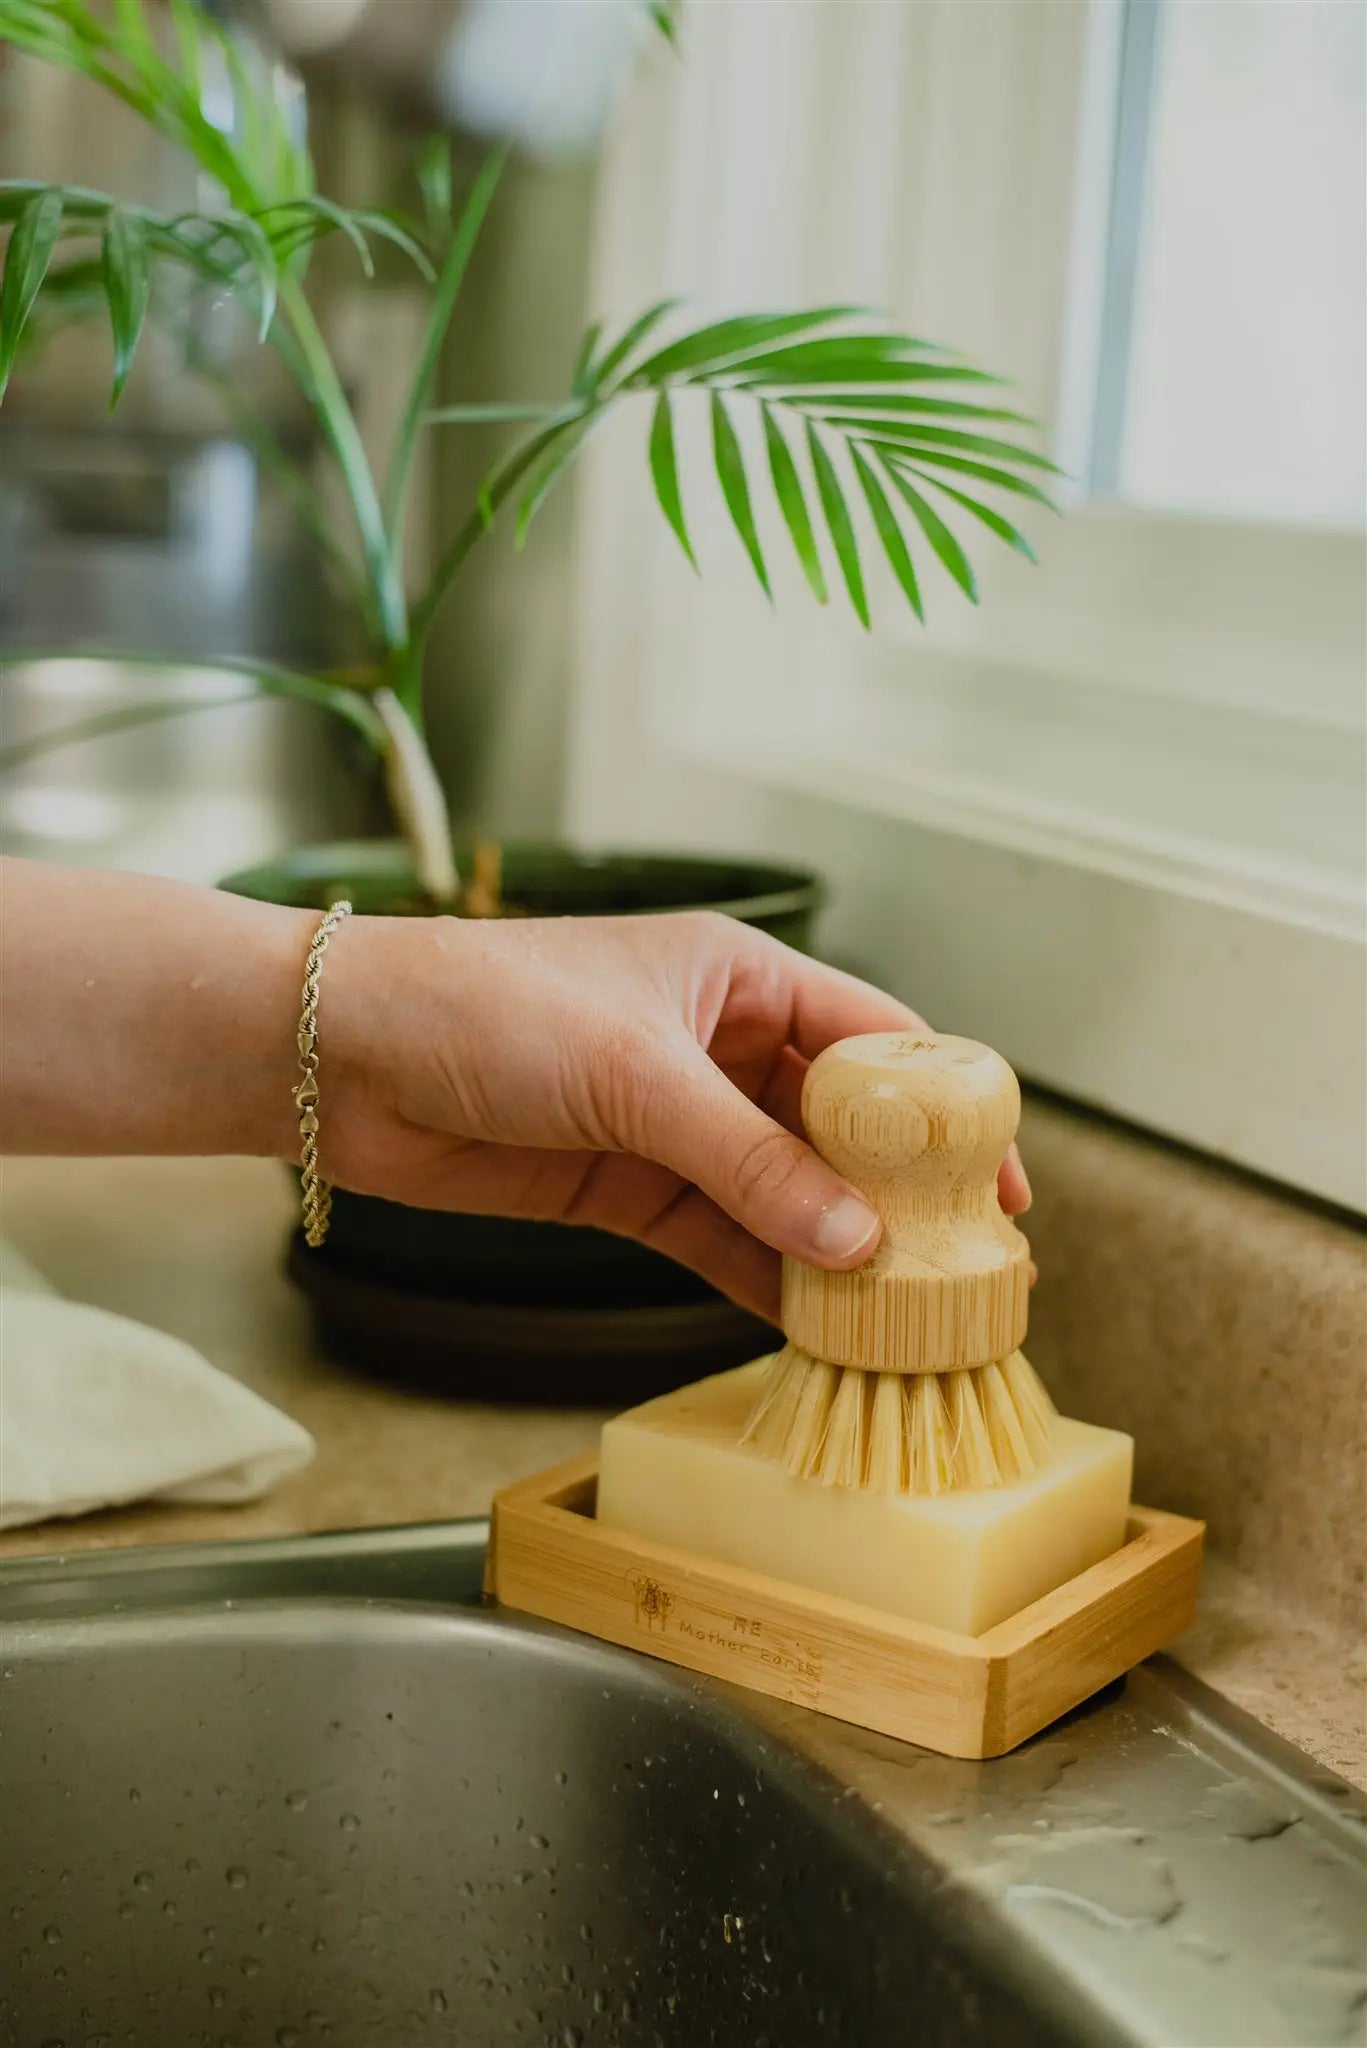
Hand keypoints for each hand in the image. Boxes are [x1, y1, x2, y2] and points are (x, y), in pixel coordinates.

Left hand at [322, 910, 1031, 1321]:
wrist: (343, 1058)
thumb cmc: (482, 1006)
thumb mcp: (637, 1076)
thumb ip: (750, 1162)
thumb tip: (857, 1241)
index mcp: (739, 977)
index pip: (875, 1039)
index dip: (945, 1109)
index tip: (999, 1182)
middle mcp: (716, 1046)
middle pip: (838, 1126)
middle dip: (897, 1196)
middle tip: (960, 1270)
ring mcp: (671, 1121)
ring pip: (781, 1191)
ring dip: (833, 1250)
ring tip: (901, 1318)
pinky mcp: (624, 1185)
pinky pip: (718, 1236)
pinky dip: (763, 1278)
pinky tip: (811, 1323)